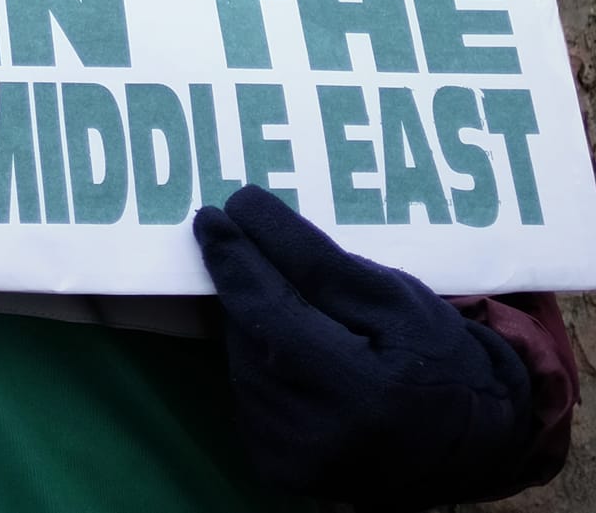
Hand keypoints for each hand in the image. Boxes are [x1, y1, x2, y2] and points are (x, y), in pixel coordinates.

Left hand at [194, 185, 531, 508]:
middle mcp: (316, 437)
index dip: (237, 259)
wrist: (464, 448)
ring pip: (241, 359)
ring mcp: (290, 459)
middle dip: (247, 284)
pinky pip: (246, 391)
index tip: (214, 213)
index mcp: (361, 392)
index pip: (273, 310)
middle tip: (248, 243)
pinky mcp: (274, 466)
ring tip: (297, 312)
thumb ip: (320, 261)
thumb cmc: (439, 361)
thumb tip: (245, 212)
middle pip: (250, 333)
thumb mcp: (397, 299)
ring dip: (254, 324)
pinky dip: (260, 362)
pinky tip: (293, 355)